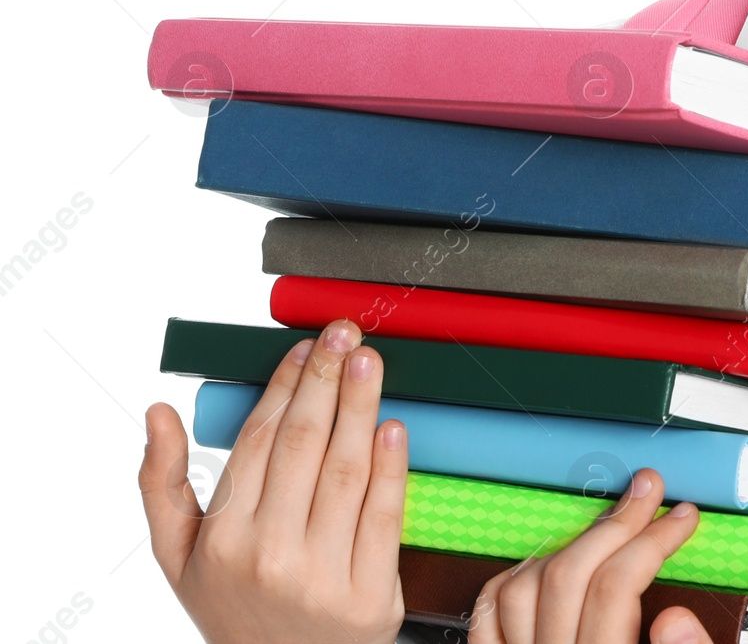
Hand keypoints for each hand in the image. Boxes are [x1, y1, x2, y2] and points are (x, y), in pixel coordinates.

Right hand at [138, 319, 406, 643]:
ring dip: (361, 407)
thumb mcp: (180, 556)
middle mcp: (269, 556)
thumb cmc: (233, 609)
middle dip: (326, 380)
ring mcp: (322, 578)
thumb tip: (157, 413)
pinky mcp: (370, 598)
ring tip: (369, 361)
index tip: (306, 347)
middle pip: (304, 445)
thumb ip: (162, 483)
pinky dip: (392, 468)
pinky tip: (394, 427)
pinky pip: (384, 517)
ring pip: (346, 472)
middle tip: (345, 334)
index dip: (286, 386)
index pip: (260, 441)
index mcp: (223, 540)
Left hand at [469, 469, 714, 643]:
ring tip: (604, 527)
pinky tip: (541, 565)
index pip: (617, 588)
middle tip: (648, 492)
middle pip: (568, 575)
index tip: (680, 517)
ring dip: (566, 546)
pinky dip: (512, 583)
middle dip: (616, 523)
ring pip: (521, 588)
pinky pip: (486, 617)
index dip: (654, 541)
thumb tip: (678, 619)